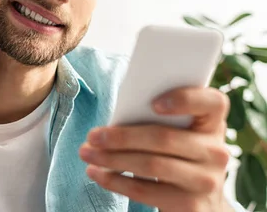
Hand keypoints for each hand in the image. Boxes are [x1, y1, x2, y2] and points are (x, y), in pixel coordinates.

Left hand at [79, 86, 234, 210]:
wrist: (201, 203)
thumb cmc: (177, 155)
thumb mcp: (177, 134)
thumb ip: (158, 120)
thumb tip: (115, 118)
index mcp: (212, 123)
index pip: (213, 103)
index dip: (184, 99)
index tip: (153, 103)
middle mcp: (216, 151)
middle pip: (164, 137)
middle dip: (121, 136)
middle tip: (92, 136)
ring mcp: (206, 180)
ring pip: (151, 165)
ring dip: (111, 159)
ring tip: (86, 153)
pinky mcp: (191, 205)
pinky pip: (145, 190)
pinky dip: (115, 181)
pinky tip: (96, 173)